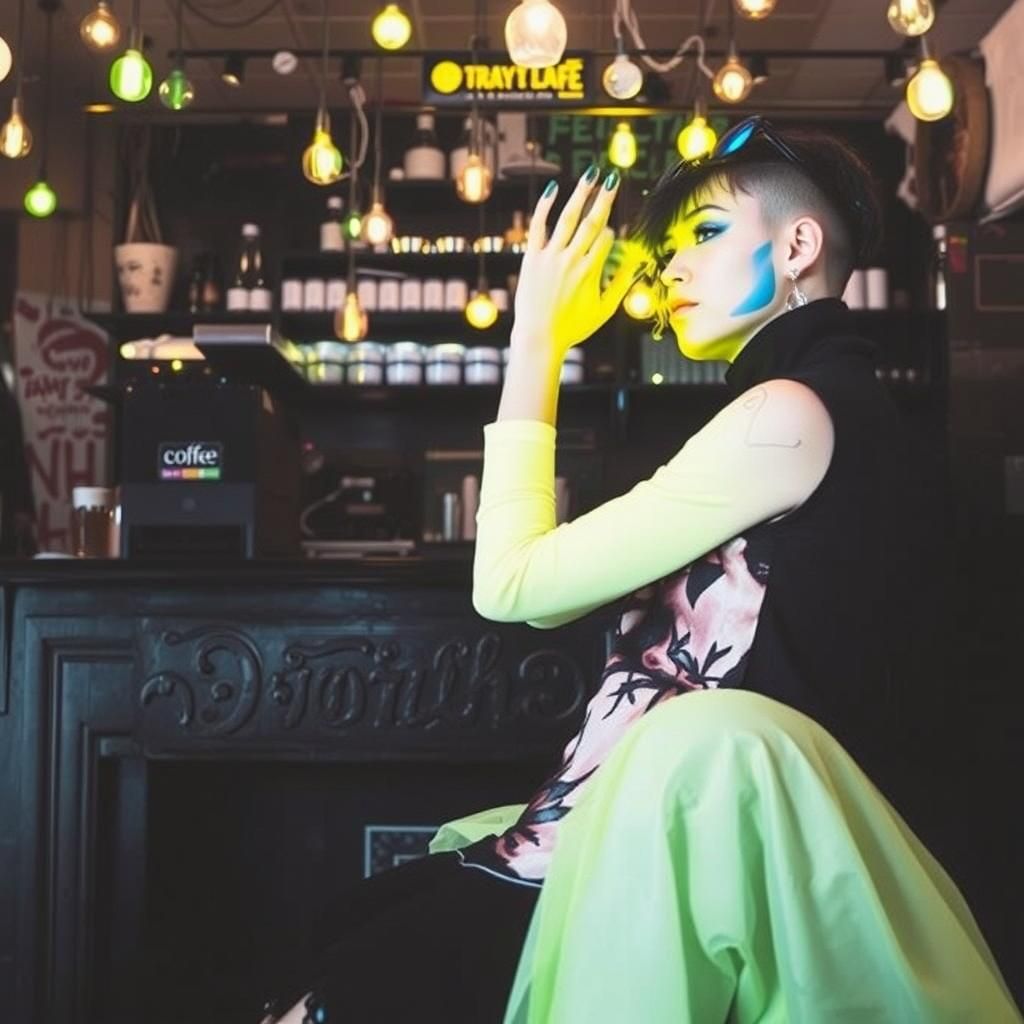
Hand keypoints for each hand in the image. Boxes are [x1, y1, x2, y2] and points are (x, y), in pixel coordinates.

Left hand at [511, 166, 645, 357]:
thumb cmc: (573, 328)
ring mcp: (550, 257)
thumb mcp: (604, 311)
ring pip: (568, 217)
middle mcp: (572, 260)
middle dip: (604, 198)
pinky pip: (539, 225)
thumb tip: (639, 266)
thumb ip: (622, 286)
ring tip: (591, 174)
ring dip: (581, 193)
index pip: (606, 238)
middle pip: (592, 221)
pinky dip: (545, 206)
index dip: (610, 232)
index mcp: (591, 271)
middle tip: (613, 178)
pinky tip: (554, 188)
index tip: (609, 235)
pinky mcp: (531, 257)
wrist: (539, 337)